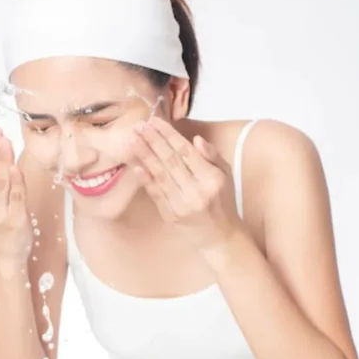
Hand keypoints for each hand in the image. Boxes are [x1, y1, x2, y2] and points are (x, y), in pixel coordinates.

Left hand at [129, 117, 244, 256]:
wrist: (220, 237)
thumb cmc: (223, 202)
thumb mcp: (226, 176)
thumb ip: (212, 156)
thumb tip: (196, 139)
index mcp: (212, 179)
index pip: (186, 152)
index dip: (168, 135)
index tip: (155, 121)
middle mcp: (196, 191)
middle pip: (170, 161)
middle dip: (152, 141)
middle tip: (139, 126)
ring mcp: (181, 205)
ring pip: (160, 175)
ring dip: (144, 155)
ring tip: (132, 140)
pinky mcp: (170, 215)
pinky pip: (155, 193)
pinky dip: (145, 179)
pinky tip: (136, 165)